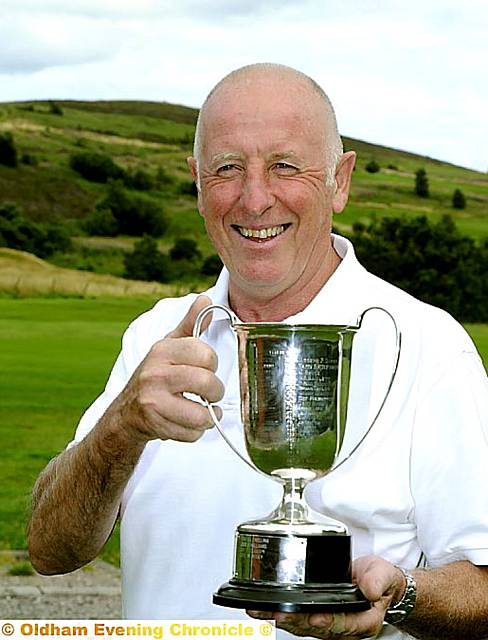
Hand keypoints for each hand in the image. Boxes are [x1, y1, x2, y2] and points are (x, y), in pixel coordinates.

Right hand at [116, 295, 223, 443]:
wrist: (126, 411)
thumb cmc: (155, 374)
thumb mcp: (169, 346)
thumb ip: (191, 324)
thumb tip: (206, 300)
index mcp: (162, 350)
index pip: (206, 354)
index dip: (212, 364)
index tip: (205, 367)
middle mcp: (155, 373)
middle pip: (207, 384)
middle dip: (215, 392)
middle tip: (209, 393)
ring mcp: (153, 400)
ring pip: (202, 413)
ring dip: (208, 416)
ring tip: (202, 409)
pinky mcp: (155, 424)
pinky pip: (192, 433)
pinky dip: (195, 432)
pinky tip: (187, 421)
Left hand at [247, 556, 405, 638]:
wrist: (375, 582)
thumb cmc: (379, 580)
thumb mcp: (384, 575)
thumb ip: (377, 581)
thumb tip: (370, 589)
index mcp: (363, 620)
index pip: (344, 624)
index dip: (329, 622)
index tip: (317, 616)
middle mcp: (343, 626)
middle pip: (316, 628)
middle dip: (296, 621)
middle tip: (279, 613)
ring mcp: (328, 623)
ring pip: (302, 626)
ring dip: (282, 619)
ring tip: (262, 611)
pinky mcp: (315, 617)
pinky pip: (297, 619)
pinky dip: (279, 614)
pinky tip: (263, 609)